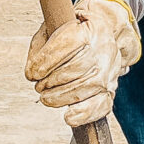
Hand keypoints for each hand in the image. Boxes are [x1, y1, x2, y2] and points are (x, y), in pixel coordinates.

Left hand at [25, 0, 142, 126]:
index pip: (67, 44)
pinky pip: (101, 105)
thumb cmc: (72, 32)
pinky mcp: (111, 89)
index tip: (32, 73)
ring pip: (84, 88)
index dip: (45, 61)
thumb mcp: (55, 26)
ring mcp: (110, 71)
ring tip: (46, 97)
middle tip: (39, 85)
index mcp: (92, 29)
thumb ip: (41, 45)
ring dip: (59, 97)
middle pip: (74, 69)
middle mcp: (105, 49)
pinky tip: (68, 116)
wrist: (101, 37)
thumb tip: (32, 72)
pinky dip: (84, 114)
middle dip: (50, 81)